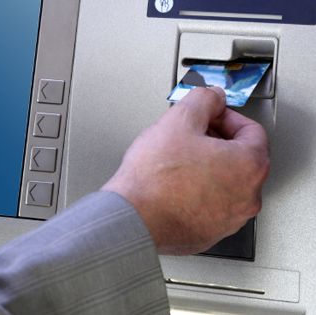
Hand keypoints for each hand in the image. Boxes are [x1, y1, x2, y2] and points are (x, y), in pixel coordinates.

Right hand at [102, 87, 269, 254]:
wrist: (132, 219)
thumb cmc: (155, 178)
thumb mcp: (179, 120)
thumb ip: (204, 99)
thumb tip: (213, 97)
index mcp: (248, 166)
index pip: (251, 130)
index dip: (226, 117)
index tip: (208, 117)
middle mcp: (247, 197)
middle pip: (240, 157)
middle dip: (216, 142)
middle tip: (190, 137)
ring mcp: (229, 220)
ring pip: (225, 183)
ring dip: (207, 168)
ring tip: (178, 162)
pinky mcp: (210, 234)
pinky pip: (211, 205)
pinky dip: (198, 192)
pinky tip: (175, 185)